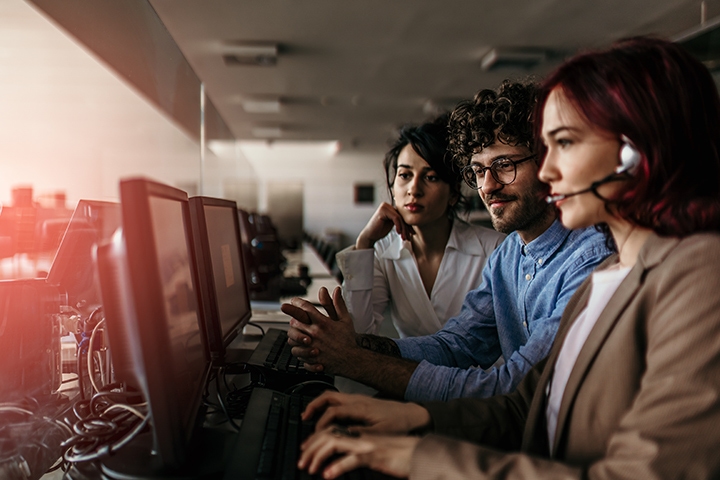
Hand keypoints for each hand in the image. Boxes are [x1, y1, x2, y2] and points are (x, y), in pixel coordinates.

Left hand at [281, 287, 362, 375]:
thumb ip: (338, 304)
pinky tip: (303, 347)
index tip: (293, 301)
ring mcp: (311, 347)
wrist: (352, 360)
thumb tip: (337, 290)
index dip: (297, 302)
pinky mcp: (310, 358)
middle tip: (297, 319)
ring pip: (291, 339)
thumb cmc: (348, 340)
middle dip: (294, 319)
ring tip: (299, 334)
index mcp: (323, 323)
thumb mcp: (345, 320)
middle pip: (294, 322)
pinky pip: (296, 352)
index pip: (305, 308)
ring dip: (294, 335)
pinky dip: (297, 349)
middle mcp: (315, 334)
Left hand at [298, 427, 419, 478]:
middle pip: (328, 435)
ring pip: (334, 443)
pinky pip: (352, 459)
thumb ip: (359, 452)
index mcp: (360, 434)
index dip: (314, 439)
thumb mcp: (376, 452)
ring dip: (317, 455)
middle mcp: (361, 436)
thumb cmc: (402, 454)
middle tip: (302, 461)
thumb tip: (342, 461)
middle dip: (310, 447)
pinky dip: (337, 466)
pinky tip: (328, 475)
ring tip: (309, 468)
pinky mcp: (375, 455)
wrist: (422, 452)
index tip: (305, 451)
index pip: (331, 431)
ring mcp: (367, 444)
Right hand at [302, 391, 430, 434]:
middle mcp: (358, 400)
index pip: (333, 412)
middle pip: (328, 397)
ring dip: (319, 404)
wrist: (414, 414)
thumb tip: (342, 436)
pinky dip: (328, 405)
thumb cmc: (400, 423)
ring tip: (310, 415)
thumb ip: (360, 434)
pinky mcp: (361, 401)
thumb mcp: (380, 432)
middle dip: (313, 406)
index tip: (317, 435)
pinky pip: (339, 399)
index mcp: (361, 407)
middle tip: (304, 418)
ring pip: (333, 396)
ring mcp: (359, 399)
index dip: (322, 423)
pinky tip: (328, 415)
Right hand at [356, 203, 412, 248]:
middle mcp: (387, 205)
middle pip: (401, 216)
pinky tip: (398, 232)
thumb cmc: (379, 230)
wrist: (370, 236)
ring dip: (403, 229)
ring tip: (404, 237)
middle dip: (406, 228)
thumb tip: (412, 223)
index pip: (402, 216)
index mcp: (389, 207)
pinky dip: (398, 226)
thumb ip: (400, 221)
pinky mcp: (383, 210)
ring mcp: (384, 206)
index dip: (408, 225)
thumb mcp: (392, 225)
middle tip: (408, 237)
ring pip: (400, 218)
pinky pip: (396, 218)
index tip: (411, 234)